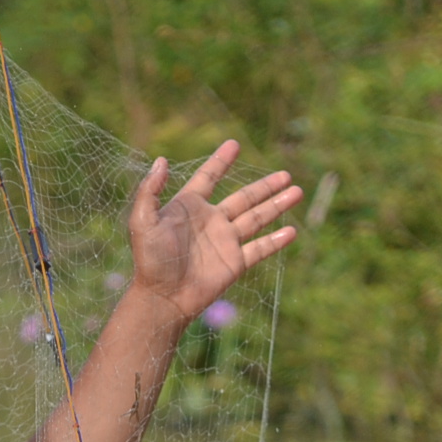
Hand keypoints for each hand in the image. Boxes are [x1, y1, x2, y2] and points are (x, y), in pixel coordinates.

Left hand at [125, 142, 301, 326]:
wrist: (163, 297)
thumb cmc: (150, 260)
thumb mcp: (143, 221)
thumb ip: (150, 190)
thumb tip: (161, 160)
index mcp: (189, 207)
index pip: (208, 177)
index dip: (220, 161)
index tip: (234, 144)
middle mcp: (211, 221)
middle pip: (244, 198)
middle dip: (265, 186)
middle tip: (286, 175)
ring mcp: (225, 242)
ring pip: (257, 218)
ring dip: (277, 206)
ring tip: (297, 191)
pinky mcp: (235, 263)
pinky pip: (260, 249)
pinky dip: (276, 241)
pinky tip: (292, 231)